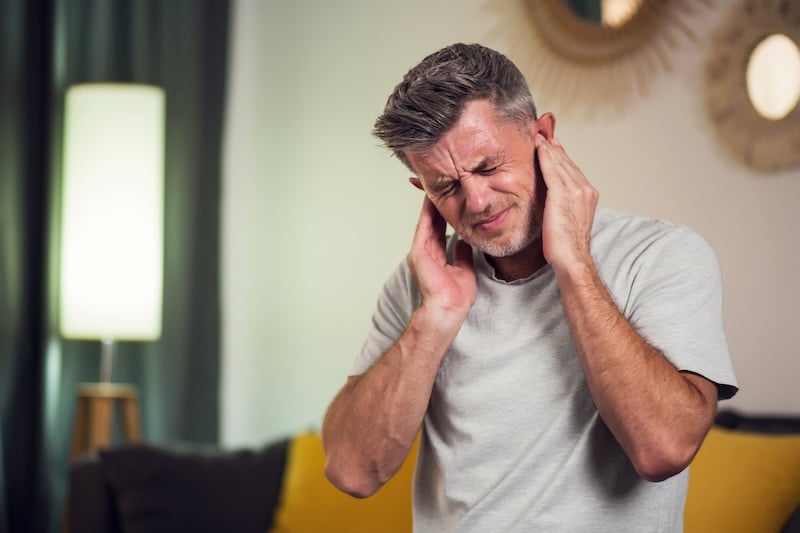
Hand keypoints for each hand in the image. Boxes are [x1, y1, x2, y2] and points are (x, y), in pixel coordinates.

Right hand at [407, 196, 475, 323]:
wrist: (448, 310)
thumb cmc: (455, 298)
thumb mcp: (464, 270)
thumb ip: (462, 255)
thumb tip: (465, 242)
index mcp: (435, 256)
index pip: (440, 230)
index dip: (444, 214)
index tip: (450, 199)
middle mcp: (426, 252)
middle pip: (432, 222)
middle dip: (437, 205)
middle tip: (442, 186)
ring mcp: (421, 251)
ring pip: (427, 221)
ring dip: (431, 204)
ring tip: (435, 186)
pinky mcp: (419, 252)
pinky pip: (424, 227)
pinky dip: (427, 212)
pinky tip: (431, 198)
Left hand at [534, 135, 598, 272]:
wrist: (571, 258)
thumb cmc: (566, 245)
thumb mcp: (567, 219)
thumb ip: (563, 203)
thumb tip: (552, 198)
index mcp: (588, 194)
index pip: (572, 169)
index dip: (560, 156)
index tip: (551, 144)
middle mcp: (585, 189)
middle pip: (567, 163)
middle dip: (554, 147)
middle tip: (542, 133)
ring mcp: (576, 191)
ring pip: (560, 163)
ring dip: (548, 148)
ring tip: (538, 136)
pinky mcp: (563, 195)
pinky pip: (553, 170)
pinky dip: (546, 157)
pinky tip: (539, 148)